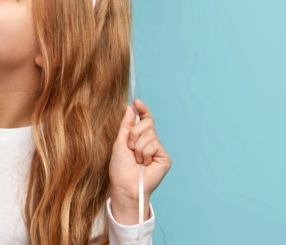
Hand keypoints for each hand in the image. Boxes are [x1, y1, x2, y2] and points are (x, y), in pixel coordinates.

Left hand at [108, 100, 170, 223]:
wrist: (124, 184)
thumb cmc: (120, 167)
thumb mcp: (120, 142)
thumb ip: (126, 125)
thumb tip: (131, 108)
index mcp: (140, 138)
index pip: (145, 120)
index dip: (143, 110)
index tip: (137, 102)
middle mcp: (151, 142)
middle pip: (146, 124)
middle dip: (134, 134)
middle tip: (130, 148)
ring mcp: (159, 150)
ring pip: (149, 135)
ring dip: (137, 147)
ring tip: (137, 159)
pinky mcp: (165, 158)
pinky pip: (154, 145)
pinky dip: (144, 154)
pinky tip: (144, 164)